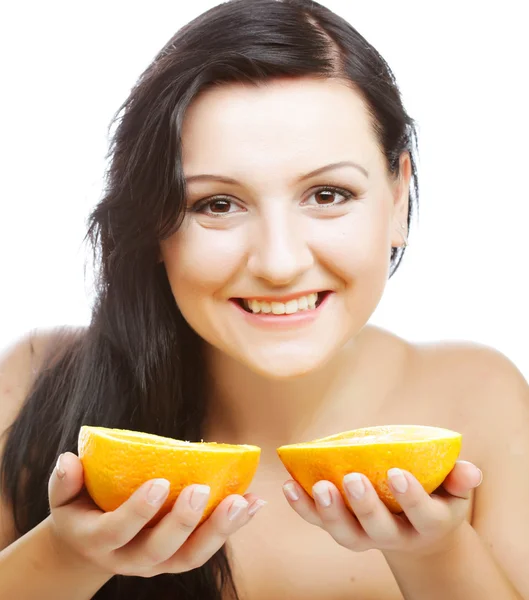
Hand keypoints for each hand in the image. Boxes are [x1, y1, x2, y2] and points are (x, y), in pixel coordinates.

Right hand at [47, 452, 265, 576]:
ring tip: (243, 503)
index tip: (159, 482)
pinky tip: (253, 504)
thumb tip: (68, 459)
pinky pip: (207, 548)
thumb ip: (64, 481)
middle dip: (183, 521)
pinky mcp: (178, 559)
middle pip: (159, 550)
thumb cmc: (80, 511)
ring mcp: (158, 563)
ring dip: (219, 530)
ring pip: (191, 557)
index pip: (117, 531)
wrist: (91, 546)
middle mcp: (130, 560)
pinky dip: (232, 527)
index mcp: (100, 542)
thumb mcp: (63, 498)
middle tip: (202, 490)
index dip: (138, 511)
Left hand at [282, 460, 481, 557]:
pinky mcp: (343, 528)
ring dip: (328, 512)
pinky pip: (320, 523)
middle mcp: (396, 536)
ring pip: (346, 534)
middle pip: (379, 529)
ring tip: (316, 486)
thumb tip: (470, 470)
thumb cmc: (437, 497)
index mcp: (428, 524)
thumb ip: (460, 479)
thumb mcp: (454, 491)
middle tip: (352, 479)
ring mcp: (367, 536)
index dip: (412, 497)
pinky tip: (288, 487)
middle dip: (365, 506)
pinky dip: (302, 508)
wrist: (418, 530)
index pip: (423, 515)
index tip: (397, 473)